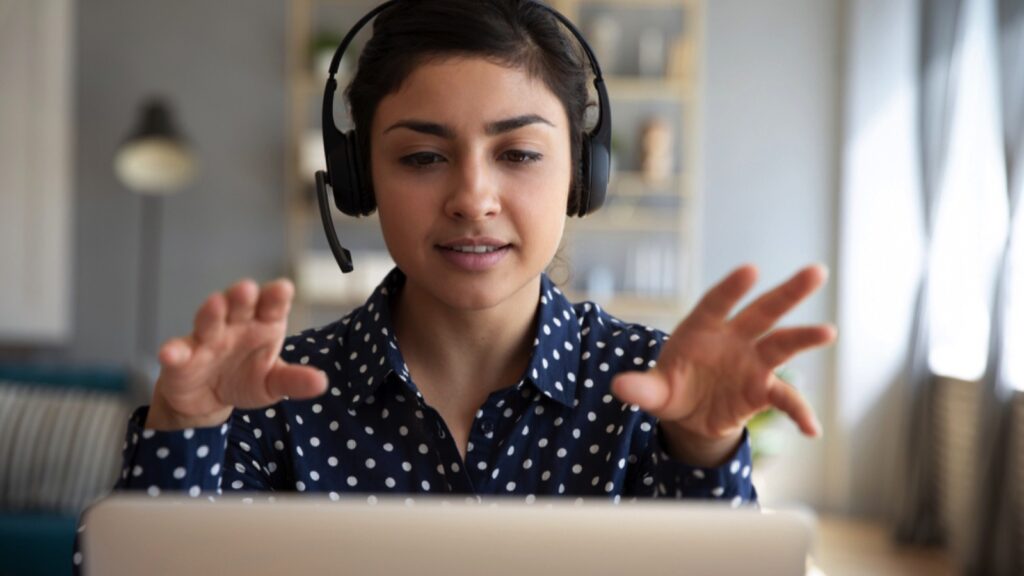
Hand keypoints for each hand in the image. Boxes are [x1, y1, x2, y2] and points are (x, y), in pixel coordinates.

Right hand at [145, 278, 327, 430]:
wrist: (209, 400)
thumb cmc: (247, 379)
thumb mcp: (274, 383)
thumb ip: (295, 381)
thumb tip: (322, 383)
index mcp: (264, 324)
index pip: (272, 305)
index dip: (276, 296)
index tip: (283, 289)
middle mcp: (235, 324)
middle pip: (239, 305)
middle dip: (242, 295)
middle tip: (248, 288)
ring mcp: (206, 339)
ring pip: (208, 320)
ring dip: (211, 312)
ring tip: (215, 304)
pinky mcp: (181, 358)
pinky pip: (177, 352)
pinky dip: (173, 351)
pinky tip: (170, 353)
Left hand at [611, 265, 835, 466]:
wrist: (689, 415)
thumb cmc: (670, 388)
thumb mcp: (653, 391)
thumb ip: (641, 389)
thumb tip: (619, 388)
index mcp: (702, 329)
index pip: (718, 303)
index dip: (732, 288)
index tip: (751, 270)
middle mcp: (733, 339)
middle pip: (763, 312)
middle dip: (788, 293)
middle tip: (816, 272)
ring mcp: (752, 362)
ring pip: (782, 345)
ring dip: (804, 338)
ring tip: (828, 332)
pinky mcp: (762, 390)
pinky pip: (785, 399)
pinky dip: (799, 412)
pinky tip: (812, 429)